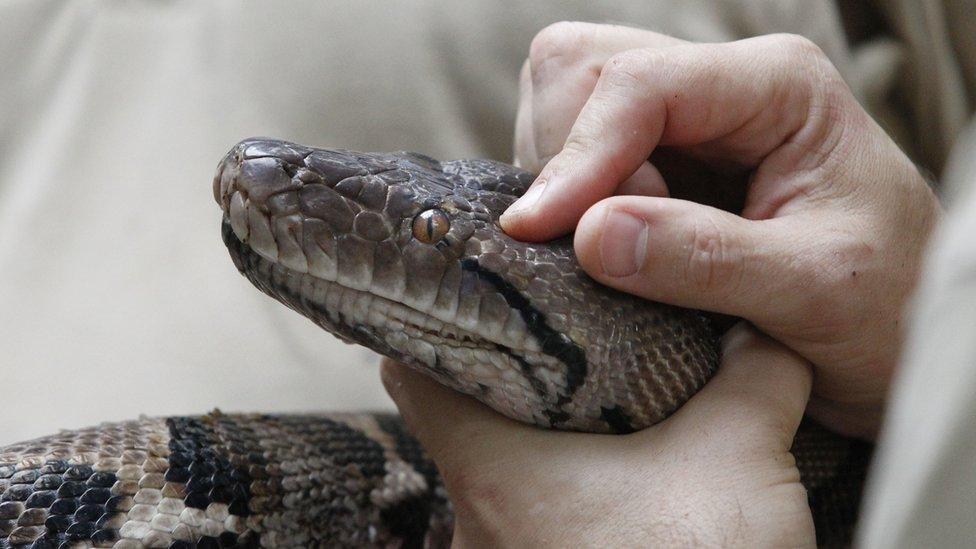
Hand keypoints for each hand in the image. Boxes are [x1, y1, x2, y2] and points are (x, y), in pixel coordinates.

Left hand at [383, 324, 815, 546]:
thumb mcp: (740, 462)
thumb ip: (753, 379)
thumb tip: (765, 335)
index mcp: (489, 470)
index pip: (412, 372)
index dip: (438, 325)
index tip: (478, 298)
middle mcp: (471, 526)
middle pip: (461, 427)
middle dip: (516, 389)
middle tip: (567, 348)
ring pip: (500, 487)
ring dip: (546, 456)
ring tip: (606, 417)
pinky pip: (529, 535)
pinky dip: (565, 509)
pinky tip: (624, 498)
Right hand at [504, 23, 940, 437]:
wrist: (895, 337)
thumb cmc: (884, 306)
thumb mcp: (816, 289)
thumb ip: (705, 258)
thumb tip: (591, 235)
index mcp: (775, 85)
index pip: (640, 84)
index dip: (579, 155)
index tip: (538, 231)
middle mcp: (719, 86)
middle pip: (581, 70)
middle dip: (566, 158)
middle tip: (607, 245)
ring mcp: (681, 120)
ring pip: (562, 103)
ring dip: (564, 180)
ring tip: (623, 253)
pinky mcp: (654, 161)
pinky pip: (570, 153)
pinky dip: (567, 200)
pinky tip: (612, 248)